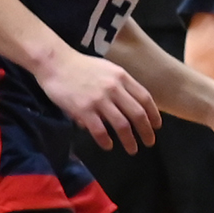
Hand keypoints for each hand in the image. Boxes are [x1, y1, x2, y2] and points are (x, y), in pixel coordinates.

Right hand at [38, 46, 160, 151]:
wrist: (56, 63)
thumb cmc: (81, 66)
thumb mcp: (106, 69)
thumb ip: (118, 86)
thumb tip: (124, 107)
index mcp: (122, 77)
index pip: (144, 98)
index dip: (153, 114)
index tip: (157, 126)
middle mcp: (114, 88)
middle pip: (137, 114)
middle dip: (146, 131)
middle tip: (150, 142)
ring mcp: (99, 99)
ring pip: (122, 125)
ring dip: (129, 140)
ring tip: (133, 149)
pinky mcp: (84, 110)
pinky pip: (99, 130)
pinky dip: (106, 140)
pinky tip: (108, 146)